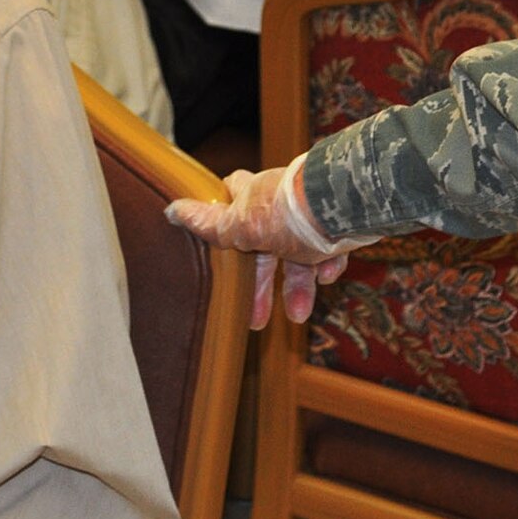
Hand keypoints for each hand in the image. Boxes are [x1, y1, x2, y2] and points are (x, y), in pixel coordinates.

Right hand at [167, 162, 360, 328]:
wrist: (345, 204)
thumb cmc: (288, 213)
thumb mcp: (242, 225)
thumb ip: (210, 224)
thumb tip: (172, 210)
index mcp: (253, 198)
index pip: (230, 201)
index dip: (223, 222)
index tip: (220, 250)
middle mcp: (281, 204)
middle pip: (265, 245)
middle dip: (262, 283)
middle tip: (257, 320)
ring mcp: (311, 214)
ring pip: (300, 255)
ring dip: (298, 287)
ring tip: (300, 316)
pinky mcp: (340, 223)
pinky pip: (331, 250)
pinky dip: (328, 266)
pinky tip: (329, 276)